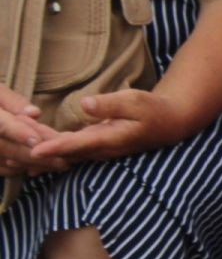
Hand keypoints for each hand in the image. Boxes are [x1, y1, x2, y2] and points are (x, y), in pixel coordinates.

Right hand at [0, 84, 64, 177]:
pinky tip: (39, 167)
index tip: (38, 141)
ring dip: (30, 165)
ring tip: (58, 165)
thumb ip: (12, 101)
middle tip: (63, 160)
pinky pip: (0, 169)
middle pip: (5, 148)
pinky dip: (18, 169)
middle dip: (34, 156)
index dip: (19, 133)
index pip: (1, 125)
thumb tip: (35, 114)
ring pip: (4, 162)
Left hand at [28, 88, 196, 165]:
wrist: (169, 123)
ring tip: (15, 158)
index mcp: (110, 138)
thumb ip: (110, 104)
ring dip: (42, 157)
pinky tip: (33, 155)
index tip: (34, 151)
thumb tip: (85, 103)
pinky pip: (68, 154)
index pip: (77, 145)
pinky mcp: (94, 148)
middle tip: (14, 149)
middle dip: (40, 153)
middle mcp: (101, 150)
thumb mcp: (135, 100)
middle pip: (64, 155)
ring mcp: (97, 151)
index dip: (55, 147)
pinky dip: (50, 154)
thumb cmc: (153, 110)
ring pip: (64, 157)